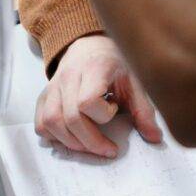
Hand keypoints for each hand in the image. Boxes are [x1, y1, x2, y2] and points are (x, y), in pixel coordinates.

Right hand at [35, 35, 161, 157]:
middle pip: (70, 118)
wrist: (91, 46)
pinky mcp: (44, 96)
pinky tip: (72, 138)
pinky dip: (53, 136)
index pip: (87, 101)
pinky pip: (40, 123)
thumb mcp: (134, 82)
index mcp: (94, 69)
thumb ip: (143, 110)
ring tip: (90, 146)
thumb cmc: (114, 64)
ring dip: (71, 142)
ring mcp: (53, 87)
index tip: (115, 110)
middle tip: (108, 149)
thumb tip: (155, 138)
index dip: (102, 115)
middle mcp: (69, 76)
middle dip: (90, 142)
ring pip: (50, 122)